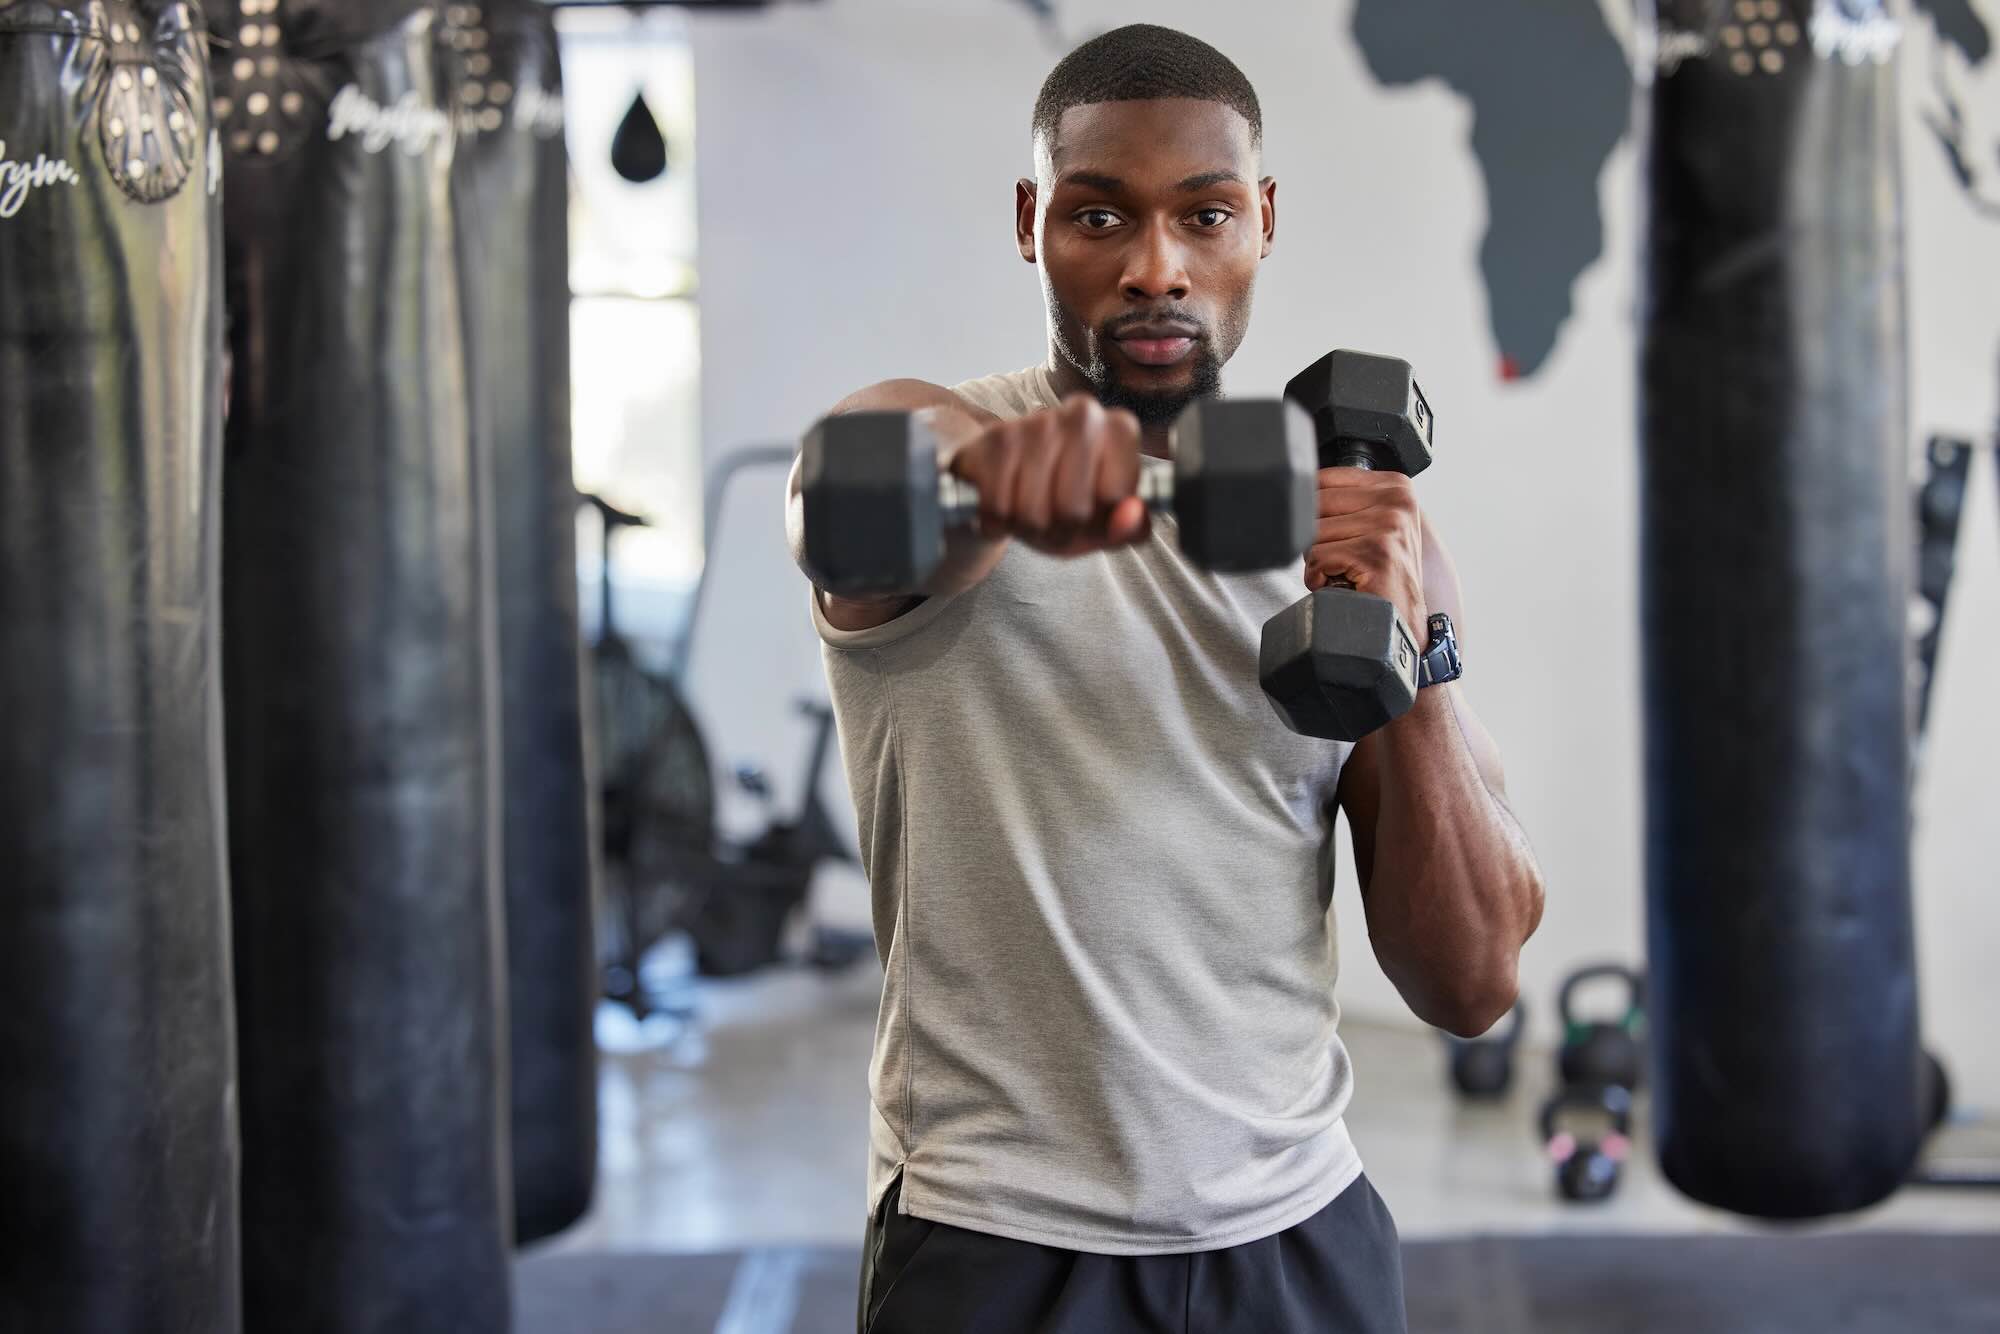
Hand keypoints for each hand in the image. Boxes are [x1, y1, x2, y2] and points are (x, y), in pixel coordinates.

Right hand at [936, 392, 1149, 556]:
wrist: (1007, 479)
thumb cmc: (1064, 501)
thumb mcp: (1104, 524)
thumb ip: (1130, 529)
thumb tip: (1131, 516)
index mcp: (1120, 430)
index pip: (1116, 498)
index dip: (1099, 523)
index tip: (1091, 511)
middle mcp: (1083, 415)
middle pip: (1073, 510)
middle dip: (1060, 530)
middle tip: (1055, 518)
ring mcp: (1036, 422)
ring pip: (1033, 513)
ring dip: (1027, 528)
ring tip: (1029, 511)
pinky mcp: (996, 438)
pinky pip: (998, 507)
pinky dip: (998, 521)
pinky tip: (1004, 504)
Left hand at [1304, 467, 1427, 637]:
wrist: (1399, 622)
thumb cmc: (1379, 577)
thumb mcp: (1370, 525)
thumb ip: (1342, 499)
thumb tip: (1296, 486)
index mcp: (1395, 486)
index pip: (1323, 479)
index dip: (1316, 512)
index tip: (1338, 536)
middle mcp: (1397, 501)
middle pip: (1316, 505)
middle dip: (1318, 539)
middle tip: (1344, 560)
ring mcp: (1388, 526)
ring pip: (1313, 534)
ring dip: (1319, 562)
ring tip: (1347, 573)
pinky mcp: (1376, 553)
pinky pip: (1317, 558)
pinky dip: (1320, 579)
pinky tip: (1344, 585)